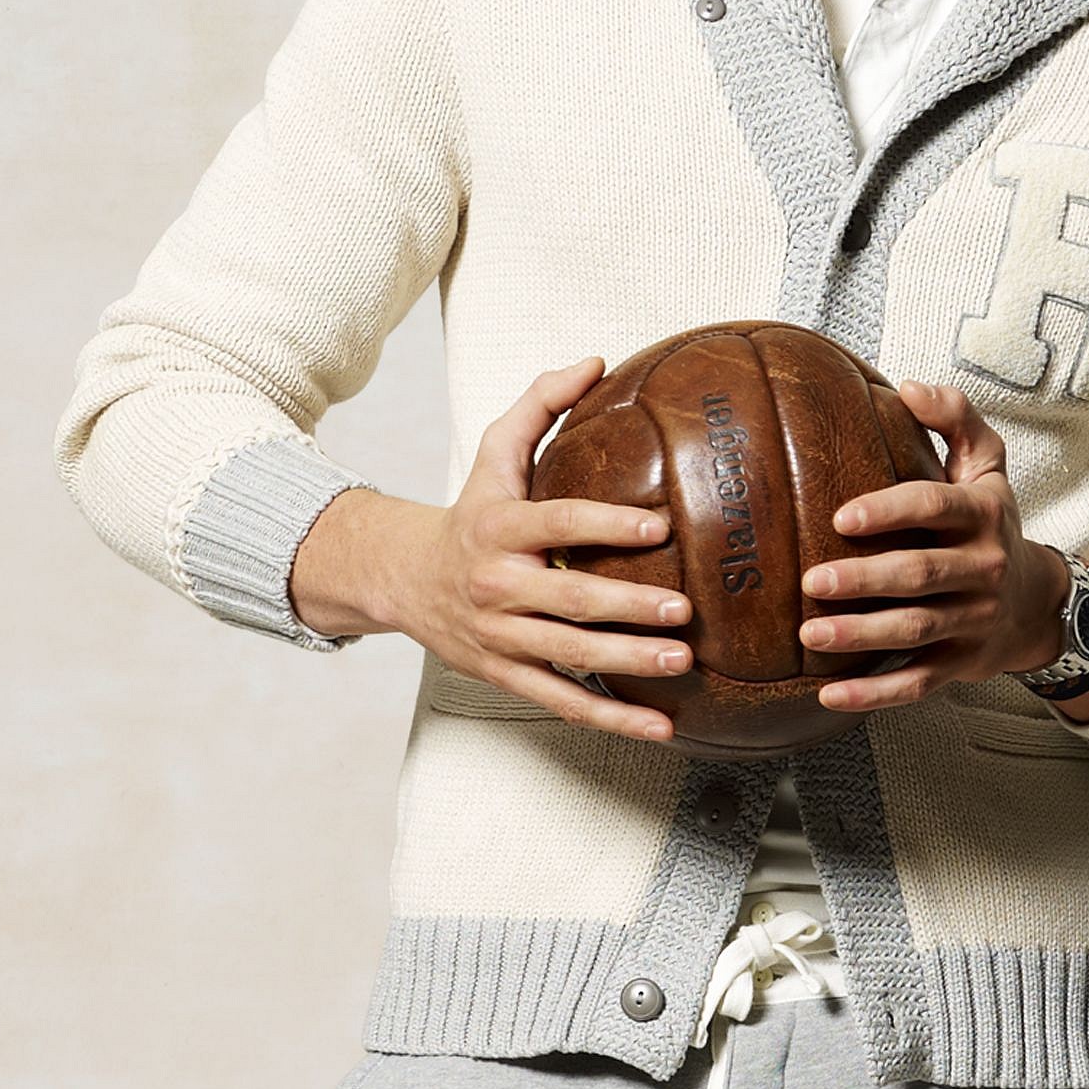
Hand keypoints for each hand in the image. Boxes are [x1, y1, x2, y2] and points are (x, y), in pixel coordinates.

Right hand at [388, 356, 695, 742]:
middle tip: (684, 608)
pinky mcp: (508, 674)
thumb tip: (597, 361)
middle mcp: (498, 586)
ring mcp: (502, 637)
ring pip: (570, 655)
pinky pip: (564, 700)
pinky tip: (662, 727)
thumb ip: (542, 403)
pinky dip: (613, 719)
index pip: (559, 523)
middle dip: (628, 606)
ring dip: (628, 661)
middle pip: (569, 600)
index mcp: (500, 528)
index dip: (608, 525)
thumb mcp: (496, 452)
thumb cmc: (472, 510)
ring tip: (683, 660)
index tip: (660, 527)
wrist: (403, 578)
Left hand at [798, 379, 1068, 713]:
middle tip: (811, 581)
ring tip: (810, 635)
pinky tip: (829, 695)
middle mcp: (982, 568)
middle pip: (920, 576)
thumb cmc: (991, 520)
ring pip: (915, 632)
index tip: (841, 517)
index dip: (890, 511)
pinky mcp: (960, 663)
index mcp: (981, 514)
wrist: (1037, 602)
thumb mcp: (987, 464)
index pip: (935, 508)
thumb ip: (954, 417)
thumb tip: (906, 387)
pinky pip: (916, 683)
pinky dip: (874, 694)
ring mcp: (973, 621)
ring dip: (861, 637)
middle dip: (865, 581)